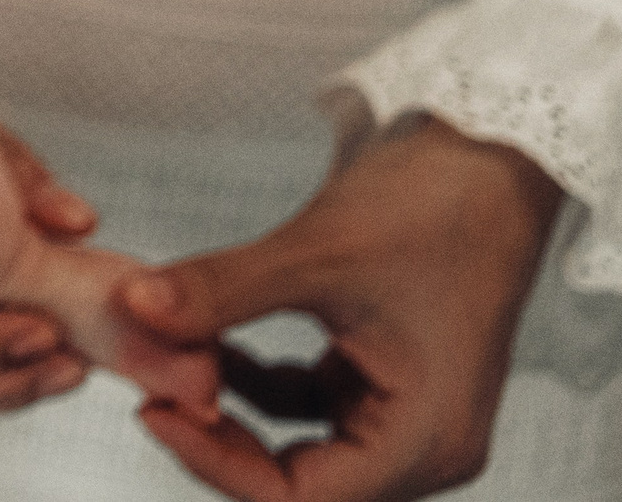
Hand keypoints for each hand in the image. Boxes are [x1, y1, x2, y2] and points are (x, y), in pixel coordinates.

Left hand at [120, 117, 562, 501]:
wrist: (491, 154)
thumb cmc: (434, 202)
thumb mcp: (316, 251)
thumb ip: (220, 289)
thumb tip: (130, 305)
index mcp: (426, 439)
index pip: (303, 499)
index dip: (215, 462)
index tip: (151, 409)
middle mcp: (424, 443)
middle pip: (298, 483)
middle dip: (217, 434)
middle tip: (149, 382)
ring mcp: (406, 412)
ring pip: (295, 443)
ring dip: (229, 405)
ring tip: (167, 349)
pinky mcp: (385, 378)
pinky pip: (305, 403)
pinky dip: (252, 379)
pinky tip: (206, 333)